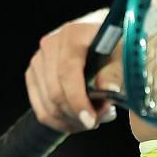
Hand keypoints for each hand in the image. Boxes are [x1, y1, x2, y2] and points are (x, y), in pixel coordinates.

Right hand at [25, 9, 121, 132]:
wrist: (102, 38)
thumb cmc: (115, 46)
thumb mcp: (123, 55)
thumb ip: (115, 72)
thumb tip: (107, 89)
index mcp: (72, 35)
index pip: (67, 73)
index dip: (77, 101)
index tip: (91, 120)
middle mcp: (49, 45)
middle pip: (55, 92)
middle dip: (77, 115)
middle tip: (100, 120)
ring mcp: (38, 61)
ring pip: (47, 105)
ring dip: (71, 121)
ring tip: (94, 118)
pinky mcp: (33, 76)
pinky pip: (40, 109)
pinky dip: (60, 122)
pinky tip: (79, 121)